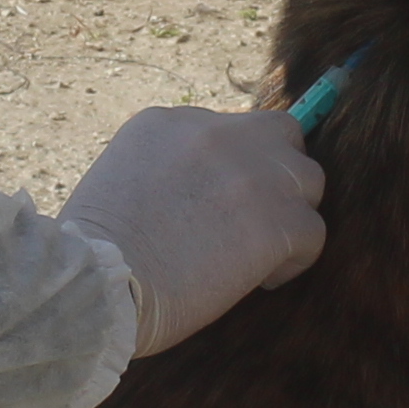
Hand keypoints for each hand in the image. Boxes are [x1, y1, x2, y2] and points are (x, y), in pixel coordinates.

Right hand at [58, 103, 330, 352]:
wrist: (95, 284)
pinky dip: (293, 260)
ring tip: (258, 252)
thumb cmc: (94, 255)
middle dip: (276, 171)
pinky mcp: (278, 221)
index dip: (232, 167)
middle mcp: (215, 133)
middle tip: (254, 215)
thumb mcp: (120, 181)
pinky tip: (260, 280)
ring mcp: (252, 173)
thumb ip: (166, 171)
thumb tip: (201, 195)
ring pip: (307, 180)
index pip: (228, 129)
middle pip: (280, 134)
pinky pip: (313, 232)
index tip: (218, 203)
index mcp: (167, 123)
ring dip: (289, 214)